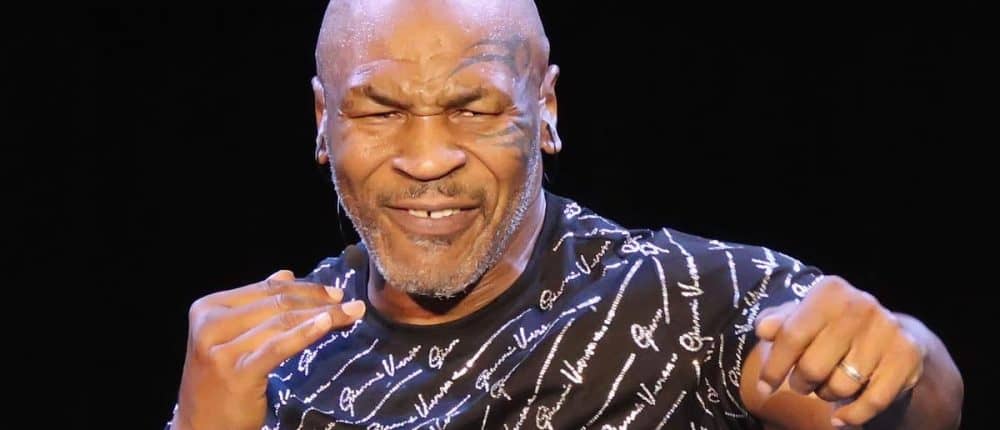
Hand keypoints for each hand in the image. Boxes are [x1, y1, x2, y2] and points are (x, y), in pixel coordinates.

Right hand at [172, 270, 365, 429]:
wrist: (202, 426)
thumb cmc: (221, 379)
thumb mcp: (232, 336)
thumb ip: (256, 305)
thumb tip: (286, 274)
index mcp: (208, 308)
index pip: (265, 290)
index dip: (304, 287)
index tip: (334, 292)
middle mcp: (210, 324)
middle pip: (276, 304)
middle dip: (318, 301)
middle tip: (349, 302)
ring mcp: (222, 350)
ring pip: (282, 322)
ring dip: (323, 315)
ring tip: (351, 313)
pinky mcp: (237, 372)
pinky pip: (278, 347)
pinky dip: (305, 333)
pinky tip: (326, 324)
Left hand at [754, 276, 924, 427]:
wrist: (886, 332)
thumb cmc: (828, 327)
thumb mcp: (801, 318)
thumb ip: (778, 323)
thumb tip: (764, 330)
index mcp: (830, 291)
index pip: (791, 336)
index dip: (774, 367)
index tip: (763, 387)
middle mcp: (861, 305)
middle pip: (814, 366)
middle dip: (801, 382)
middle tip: (802, 382)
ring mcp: (887, 330)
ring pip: (841, 386)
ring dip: (827, 394)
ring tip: (828, 384)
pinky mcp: (907, 356)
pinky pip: (873, 401)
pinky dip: (852, 415)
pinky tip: (840, 417)